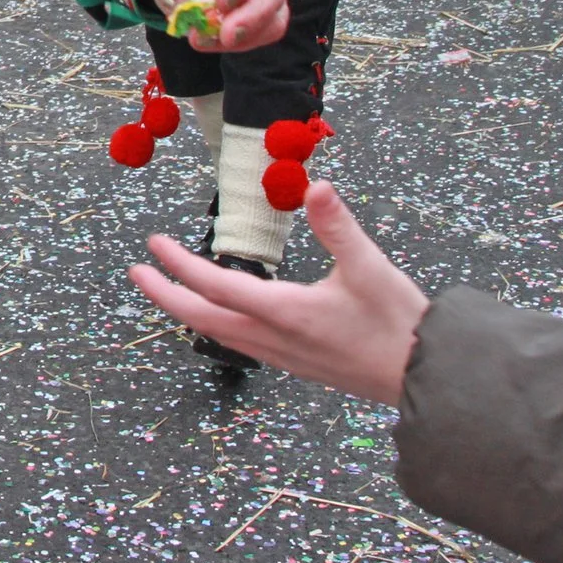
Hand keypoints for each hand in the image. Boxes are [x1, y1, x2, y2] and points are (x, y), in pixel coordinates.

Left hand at [129, 181, 428, 403]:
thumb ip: (338, 226)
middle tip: (137, 273)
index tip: (153, 245)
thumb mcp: (371, 267)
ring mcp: (283, 357)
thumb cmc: (401, 323)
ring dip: (187, 311)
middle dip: (165, 294)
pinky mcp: (296, 365)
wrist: (426, 378)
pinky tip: (220, 316)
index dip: (180, 264)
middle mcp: (275, 340)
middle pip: (201, 319)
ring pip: (218, 335)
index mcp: (286, 313)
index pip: (215, 286)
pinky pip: (239, 345)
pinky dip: (215, 325)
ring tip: (168, 290)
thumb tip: (314, 185)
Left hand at [135, 0, 291, 53]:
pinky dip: (241, 42)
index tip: (221, 2)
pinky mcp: (270, 8)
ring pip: (274, 16)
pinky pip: (265, 32)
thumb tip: (202, 14)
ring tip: (204, 39)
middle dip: (247, 16)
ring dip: (242, 35)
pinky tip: (213, 41)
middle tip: (218, 34)